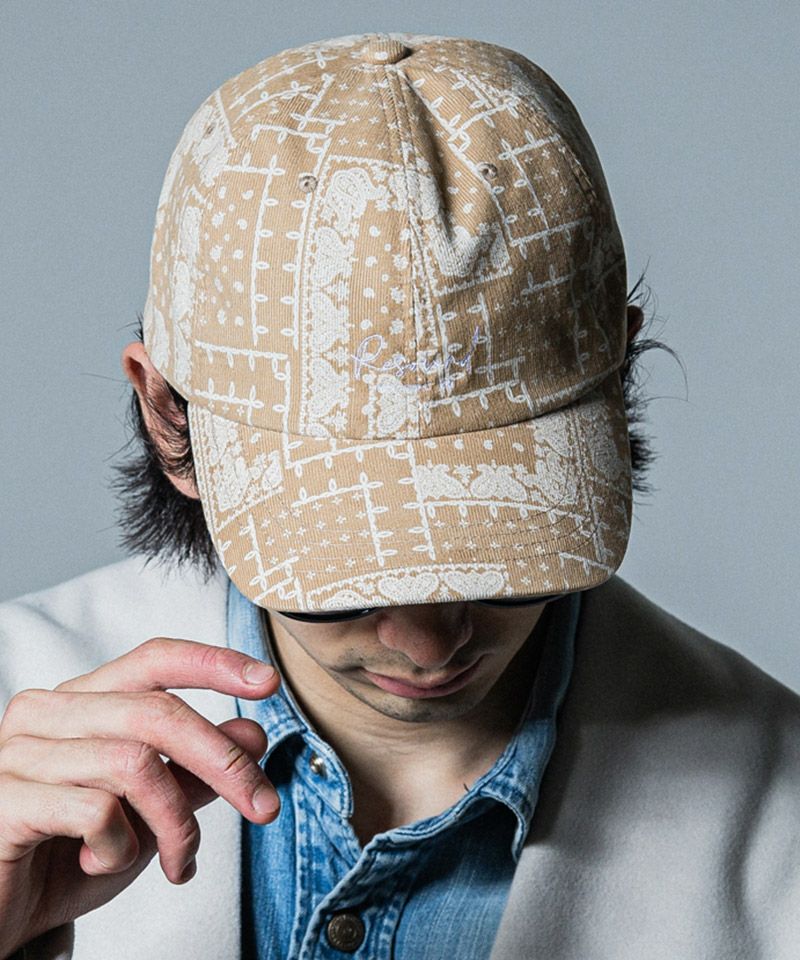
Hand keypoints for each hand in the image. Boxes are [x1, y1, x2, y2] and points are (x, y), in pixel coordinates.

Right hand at [0, 637, 280, 957]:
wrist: (0, 917)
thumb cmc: (69, 856)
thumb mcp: (150, 812)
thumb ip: (195, 770)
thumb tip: (254, 732)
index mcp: (83, 699)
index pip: (155, 659)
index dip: (214, 663)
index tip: (268, 682)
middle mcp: (48, 712)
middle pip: (159, 712)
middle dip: (223, 761)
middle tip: (264, 807)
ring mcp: (21, 752)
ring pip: (136, 763)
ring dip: (176, 823)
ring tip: (180, 861)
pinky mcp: (6, 799)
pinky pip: (96, 810)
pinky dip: (120, 848)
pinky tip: (102, 862)